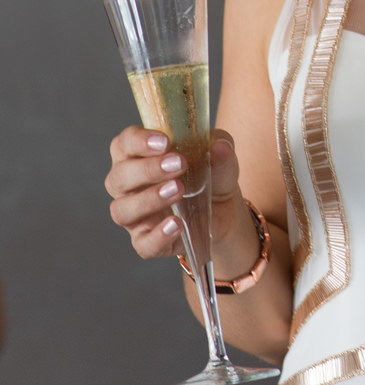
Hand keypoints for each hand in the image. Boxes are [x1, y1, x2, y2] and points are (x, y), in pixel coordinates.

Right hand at [105, 126, 242, 260]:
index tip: (164, 141)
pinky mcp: (146, 241)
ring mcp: (135, 216)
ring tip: (178, 190)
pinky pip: (143, 243)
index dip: (138, 141)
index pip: (123, 144)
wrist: (225, 208)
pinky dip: (158, 235)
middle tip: (179, 164)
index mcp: (137, 156)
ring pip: (122, 210)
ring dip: (149, 199)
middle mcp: (128, 187)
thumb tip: (220, 146)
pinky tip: (177, 223)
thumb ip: (220, 145)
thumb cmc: (211, 172)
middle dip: (147, 169)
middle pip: (119, 177)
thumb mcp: (220, 153)